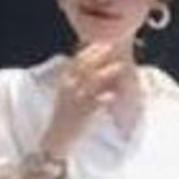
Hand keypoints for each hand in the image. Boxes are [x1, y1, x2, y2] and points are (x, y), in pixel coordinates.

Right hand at [42, 41, 127, 157]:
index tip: (103, 39)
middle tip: (114, 44)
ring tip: (120, 66)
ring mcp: (75, 101)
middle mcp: (68, 88)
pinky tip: (113, 94)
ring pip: (91, 82)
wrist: (57, 139)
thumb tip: (88, 65)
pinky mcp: (82, 115)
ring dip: (106, 72)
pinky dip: (104, 98)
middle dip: (99, 54)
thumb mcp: (66, 93)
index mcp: (64, 80)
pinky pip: (95, 104)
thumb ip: (75, 78)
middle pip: (85, 66)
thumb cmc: (65, 116)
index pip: (77, 59)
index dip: (90, 48)